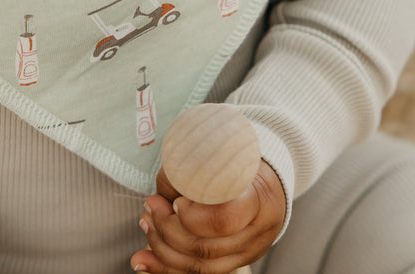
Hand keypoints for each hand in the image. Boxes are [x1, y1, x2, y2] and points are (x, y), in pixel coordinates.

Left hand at [130, 159, 284, 272]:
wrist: (270, 181)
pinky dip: (166, 268)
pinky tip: (143, 260)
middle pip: (205, 247)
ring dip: (162, 249)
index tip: (176, 201)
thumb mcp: (226, 153)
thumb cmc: (243, 161)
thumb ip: (193, 171)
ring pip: (199, 266)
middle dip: (167, 229)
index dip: (191, 218)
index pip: (223, 221)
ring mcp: (248, 252)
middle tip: (149, 206)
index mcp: (259, 200)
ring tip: (145, 223)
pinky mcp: (235, 262)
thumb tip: (160, 195)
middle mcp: (258, 233)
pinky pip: (199, 273)